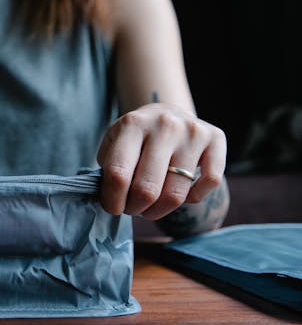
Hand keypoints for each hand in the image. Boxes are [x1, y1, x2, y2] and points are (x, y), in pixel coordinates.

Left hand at [97, 103, 226, 219]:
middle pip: (147, 189)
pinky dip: (193, 198)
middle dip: (135, 208)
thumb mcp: (112, 145)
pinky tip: (181, 192)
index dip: (113, 200)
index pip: (118, 174)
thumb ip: (108, 170)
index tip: (113, 208)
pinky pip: (209, 183)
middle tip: (132, 208)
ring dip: (159, 210)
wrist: (166, 114)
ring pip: (175, 194)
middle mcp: (164, 124)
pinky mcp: (215, 137)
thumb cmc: (135, 138)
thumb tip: (113, 202)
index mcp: (132, 124)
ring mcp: (192, 130)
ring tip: (150, 206)